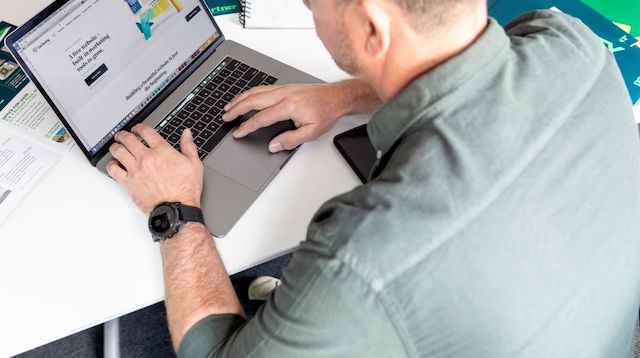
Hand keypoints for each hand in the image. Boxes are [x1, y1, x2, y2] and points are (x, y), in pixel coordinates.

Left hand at [106, 124, 203, 213]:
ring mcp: (135, 170)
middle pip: (128, 138)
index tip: (137, 129)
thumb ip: (188, 146)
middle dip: (123, 134)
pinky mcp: (128, 183)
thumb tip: (186, 133)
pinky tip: (114, 165)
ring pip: (118, 151)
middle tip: (122, 135)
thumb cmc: (186, 189)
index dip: (139, 127)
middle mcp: (146, 158)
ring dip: (115, 146)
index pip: (145, 131)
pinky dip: (111, 165)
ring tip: (116, 147)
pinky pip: (113, 170)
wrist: (177, 208)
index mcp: (162, 151)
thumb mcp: (194, 164)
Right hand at [222, 83, 349, 152]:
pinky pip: (263, 88)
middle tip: (226, 117)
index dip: (247, 126)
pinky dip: (250, 93)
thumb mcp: (311, 133)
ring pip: (256, 91)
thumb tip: (273, 145)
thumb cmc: (326, 112)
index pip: (261, 117)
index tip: (238, 132)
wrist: (337, 97)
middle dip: (237, 109)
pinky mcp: (285, 87)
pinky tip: (246, 97)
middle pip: (253, 100)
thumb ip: (290, 140)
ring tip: (229, 106)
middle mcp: (283, 94)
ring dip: (241, 99)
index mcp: (288, 106)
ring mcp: (283, 89)